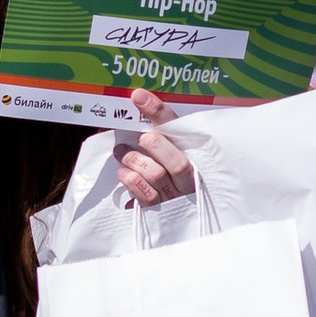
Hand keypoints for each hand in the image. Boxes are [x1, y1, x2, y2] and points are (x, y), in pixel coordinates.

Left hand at [115, 95, 196, 209]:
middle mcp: (189, 177)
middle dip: (154, 146)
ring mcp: (176, 196)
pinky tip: (123, 173)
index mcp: (194, 154)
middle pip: (177, 161)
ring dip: (135, 161)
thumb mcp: (170, 152)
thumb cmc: (170, 174)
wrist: (178, 219)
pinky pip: (146, 196)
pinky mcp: (161, 211)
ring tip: (121, 152)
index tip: (138, 97)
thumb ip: (159, 135)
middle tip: (139, 138)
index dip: (158, 111)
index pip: (179, 128)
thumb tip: (132, 110)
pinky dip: (132, 182)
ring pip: (157, 176)